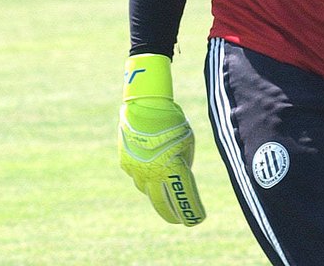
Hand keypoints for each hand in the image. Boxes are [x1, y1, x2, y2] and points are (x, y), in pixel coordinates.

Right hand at [118, 54, 205, 225]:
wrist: (145, 105)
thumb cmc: (172, 122)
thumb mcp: (187, 142)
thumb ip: (184, 163)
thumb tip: (179, 175)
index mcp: (172, 170)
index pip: (184, 199)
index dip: (191, 212)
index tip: (197, 219)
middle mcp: (152, 175)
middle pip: (162, 204)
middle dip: (171, 214)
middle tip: (179, 219)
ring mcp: (136, 171)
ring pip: (147, 190)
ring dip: (157, 191)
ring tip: (165, 190)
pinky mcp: (126, 164)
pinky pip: (137, 175)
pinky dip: (145, 175)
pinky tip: (150, 168)